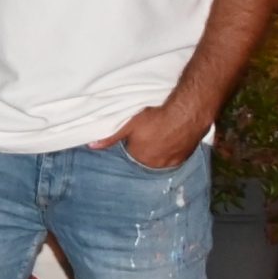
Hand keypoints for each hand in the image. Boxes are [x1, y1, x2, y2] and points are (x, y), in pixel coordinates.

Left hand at [89, 100, 207, 169]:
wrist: (185, 114)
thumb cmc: (155, 118)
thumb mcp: (128, 126)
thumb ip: (110, 138)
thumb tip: (92, 146)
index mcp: (138, 158)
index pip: (131, 154)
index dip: (133, 142)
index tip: (138, 133)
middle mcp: (154, 165)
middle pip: (146, 158)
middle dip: (146, 148)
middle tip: (151, 133)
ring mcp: (170, 163)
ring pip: (161, 158)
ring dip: (160, 150)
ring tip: (163, 135)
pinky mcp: (183, 158)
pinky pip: (175, 157)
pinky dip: (173, 150)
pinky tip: (173, 138)